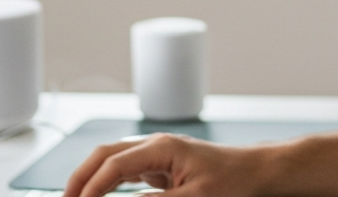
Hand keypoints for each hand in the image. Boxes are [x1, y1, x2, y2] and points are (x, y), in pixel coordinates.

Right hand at [65, 133, 267, 196]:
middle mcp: (155, 145)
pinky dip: (108, 183)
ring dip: (92, 179)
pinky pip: (126, 172)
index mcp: (162, 147)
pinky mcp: (162, 166)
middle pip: (104, 155)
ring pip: (112, 161)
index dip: (92, 188)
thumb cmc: (234, 180)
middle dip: (81, 178)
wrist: (257, 172)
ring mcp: (157, 154)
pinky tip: (101, 196)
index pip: (113, 165)